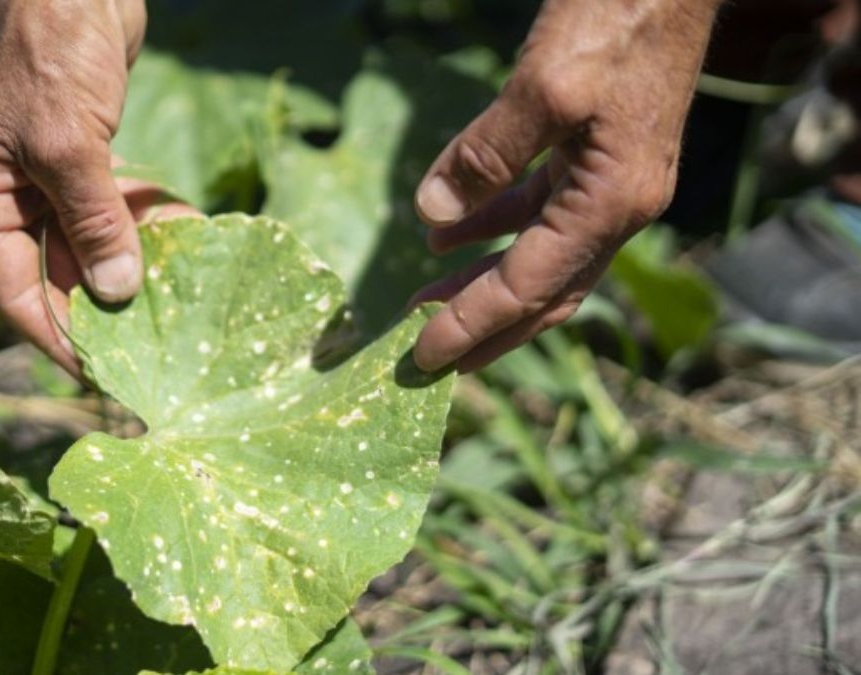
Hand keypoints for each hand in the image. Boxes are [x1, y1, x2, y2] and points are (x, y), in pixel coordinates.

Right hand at [0, 0, 149, 375]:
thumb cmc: (56, 55)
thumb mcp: (71, 147)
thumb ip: (93, 223)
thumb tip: (117, 294)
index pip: (9, 287)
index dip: (51, 335)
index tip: (96, 374)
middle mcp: (2, 190)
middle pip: (49, 269)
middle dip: (99, 301)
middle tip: (147, 343)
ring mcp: (41, 171)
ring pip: (84, 239)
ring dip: (128, 261)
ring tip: (173, 295)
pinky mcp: (78, 152)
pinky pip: (108, 205)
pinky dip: (140, 219)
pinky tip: (182, 230)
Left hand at [411, 0, 721, 371]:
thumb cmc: (616, 20)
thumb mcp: (543, 88)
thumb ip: (485, 157)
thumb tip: (433, 217)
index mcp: (611, 203)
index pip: (528, 286)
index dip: (470, 323)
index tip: (420, 357)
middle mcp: (619, 208)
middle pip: (543, 293)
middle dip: (483, 328)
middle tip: (424, 359)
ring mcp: (612, 186)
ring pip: (539, 258)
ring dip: (482, 282)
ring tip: (423, 300)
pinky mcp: (597, 161)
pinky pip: (539, 214)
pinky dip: (492, 228)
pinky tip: (444, 234)